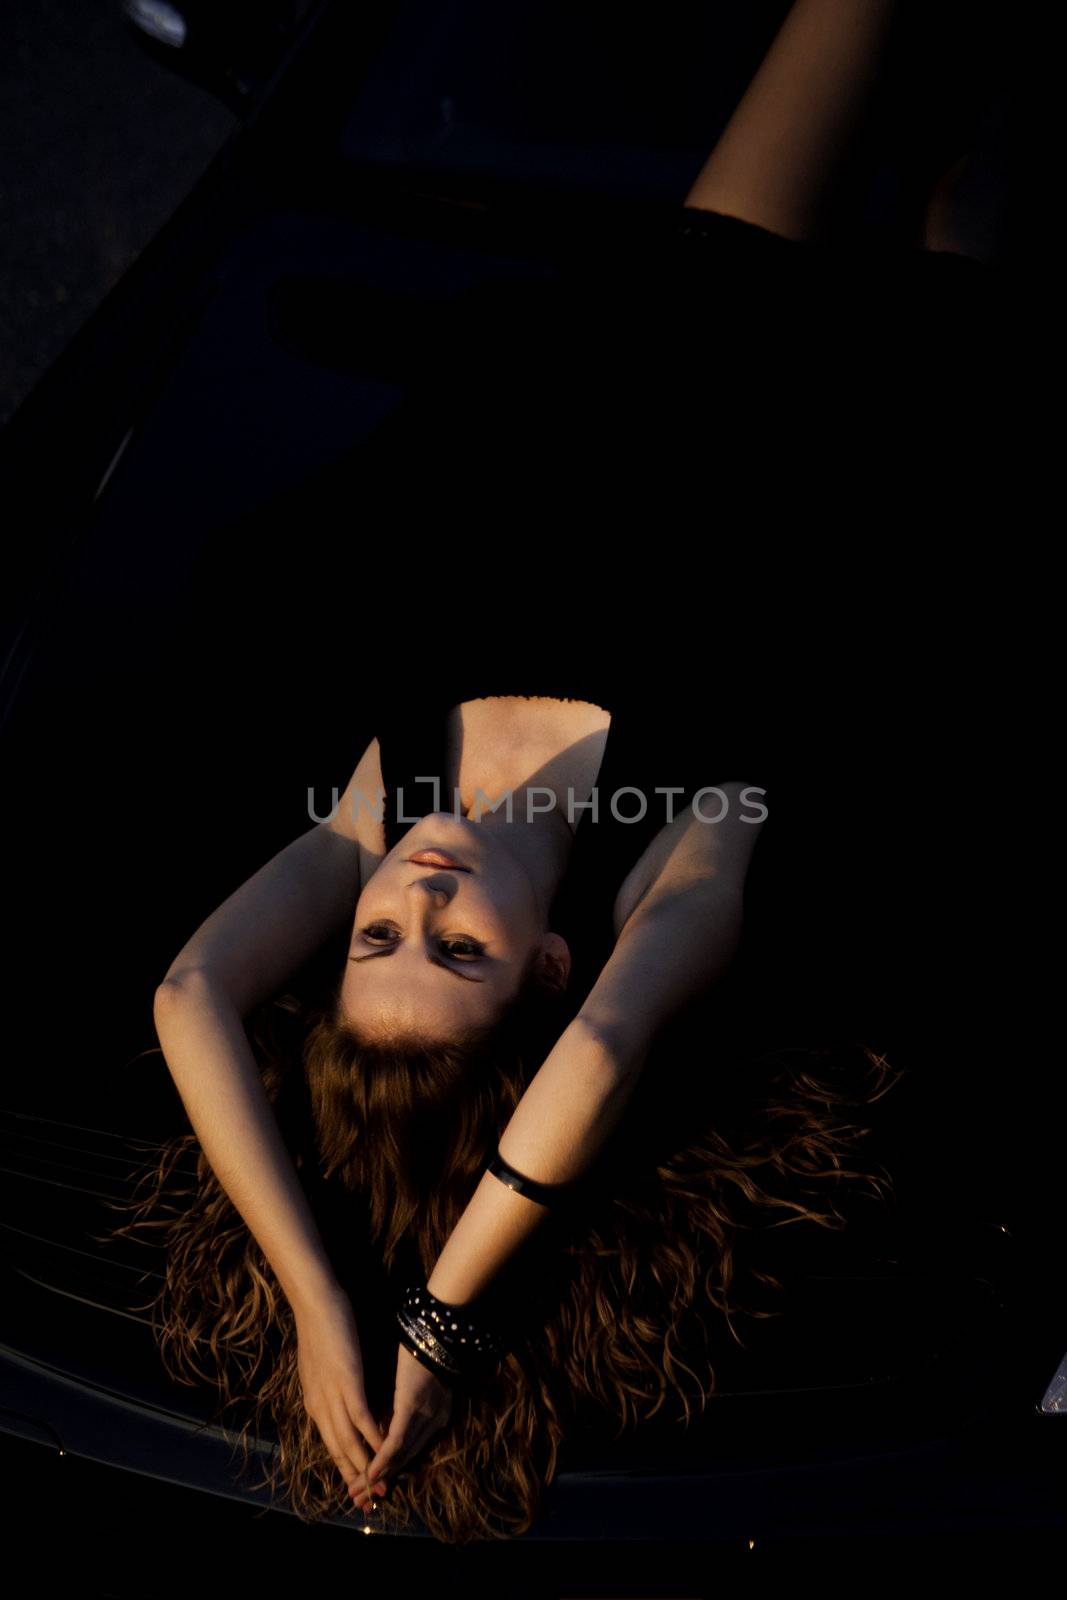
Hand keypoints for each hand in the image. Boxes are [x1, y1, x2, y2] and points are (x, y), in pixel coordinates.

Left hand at [292, 1283, 387, 1502]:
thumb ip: (330, 1386)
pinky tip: (384, 1449)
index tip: (359, 1487)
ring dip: (366, 1466)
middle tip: (372, 1499)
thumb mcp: (322, 1365)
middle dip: (356, 1477)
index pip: (331, 1444)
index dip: (346, 1468)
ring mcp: (332, 1395)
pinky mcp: (346, 1381)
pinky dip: (372, 1436)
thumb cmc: (322, 1327)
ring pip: (348, 1441)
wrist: (316, 1302)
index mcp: (314, 1403)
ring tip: (381, 1484)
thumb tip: (340, 1396)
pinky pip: (360, 1417)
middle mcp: (320, 1406)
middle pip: (338, 1451)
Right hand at [352, 1343, 452, 1509]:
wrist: (430, 1325)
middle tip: (360, 1498)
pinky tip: (370, 1471)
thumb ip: (402, 1403)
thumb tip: (383, 1421)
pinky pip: (397, 1440)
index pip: (411, 1450)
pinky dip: (383, 1458)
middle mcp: (435, 1421)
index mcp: (437, 1415)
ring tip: (358, 1491)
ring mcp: (425, 1415)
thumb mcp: (413, 1380)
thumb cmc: (420, 1346)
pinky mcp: (412, 1406)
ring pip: (401, 1455)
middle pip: (405, 1459)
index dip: (390, 1469)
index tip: (370, 1484)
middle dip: (380, 1480)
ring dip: (377, 1476)